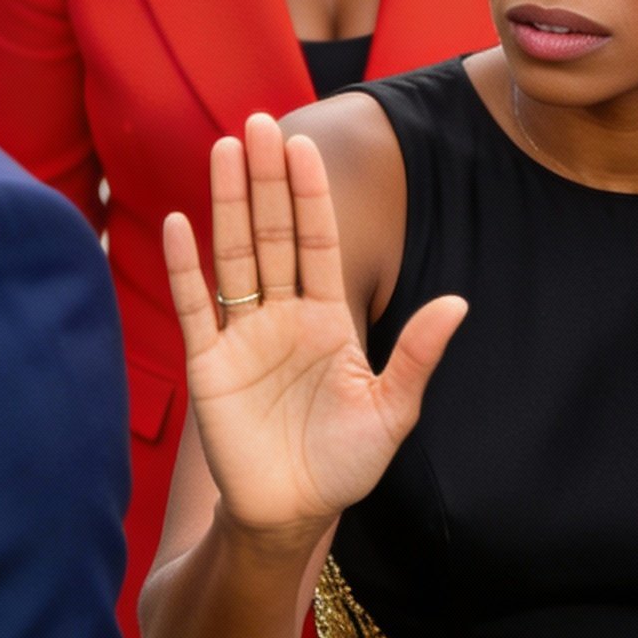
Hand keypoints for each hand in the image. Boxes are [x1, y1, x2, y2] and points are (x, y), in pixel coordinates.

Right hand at [163, 114, 465, 547]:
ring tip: (225, 149)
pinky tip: (179, 223)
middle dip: (267, 179)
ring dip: (228, 203)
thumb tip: (459, 301)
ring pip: (234, 255)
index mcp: (328, 317)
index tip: (306, 145)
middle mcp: (283, 314)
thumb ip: (417, 355)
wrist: (291, 515)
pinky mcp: (209, 365)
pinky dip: (185, 267)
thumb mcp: (391, 411)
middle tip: (259, 122)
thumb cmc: (343, 464)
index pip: (319, 241)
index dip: (311, 194)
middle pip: (272, 233)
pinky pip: (196, 307)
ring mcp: (244, 335)